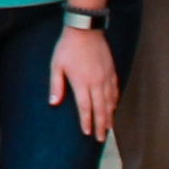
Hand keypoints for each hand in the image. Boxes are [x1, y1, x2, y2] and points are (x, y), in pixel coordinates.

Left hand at [47, 22, 119, 138]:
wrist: (85, 29)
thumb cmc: (68, 47)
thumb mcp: (56, 65)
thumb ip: (56, 85)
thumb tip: (53, 103)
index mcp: (82, 83)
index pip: (85, 108)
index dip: (86, 121)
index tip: (87, 133)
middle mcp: (96, 83)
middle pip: (100, 109)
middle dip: (101, 125)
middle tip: (101, 139)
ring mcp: (106, 77)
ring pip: (110, 101)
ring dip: (109, 116)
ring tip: (109, 128)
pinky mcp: (111, 70)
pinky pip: (115, 90)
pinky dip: (115, 101)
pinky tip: (114, 107)